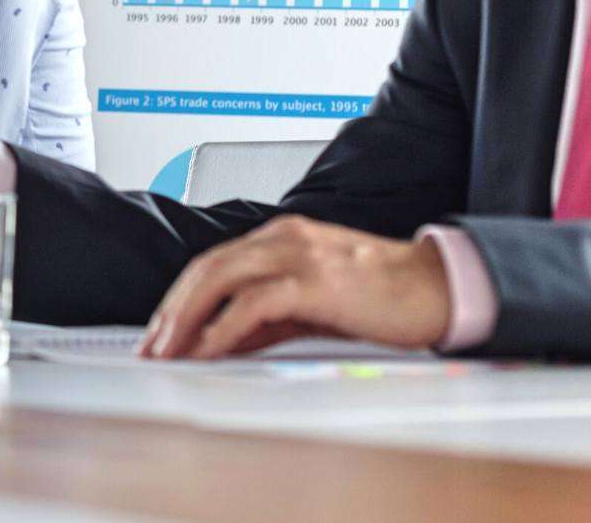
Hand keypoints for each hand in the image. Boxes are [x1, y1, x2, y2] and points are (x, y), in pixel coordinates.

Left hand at [138, 216, 451, 358]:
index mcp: (280, 238)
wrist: (440, 289)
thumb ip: (267, 318)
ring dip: (186, 319)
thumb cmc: (382, 296)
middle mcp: (282, 238)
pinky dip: (223, 329)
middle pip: (206, 268)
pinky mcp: (315, 280)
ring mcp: (297, 255)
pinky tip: (208, 351)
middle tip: (151, 347)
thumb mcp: (312, 305)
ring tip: (168, 352)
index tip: (160, 332)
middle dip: (171, 311)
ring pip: (220, 278)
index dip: (179, 298)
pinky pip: (254, 304)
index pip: (212, 264)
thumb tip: (221, 343)